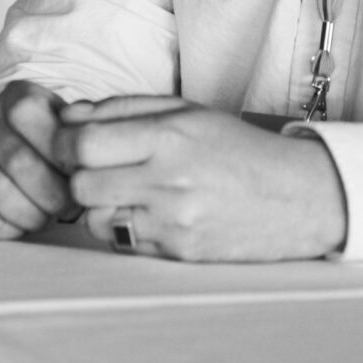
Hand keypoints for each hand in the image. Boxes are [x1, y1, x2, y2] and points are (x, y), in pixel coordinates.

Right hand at [0, 81, 75, 239]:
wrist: (3, 149)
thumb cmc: (47, 146)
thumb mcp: (68, 128)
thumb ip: (83, 135)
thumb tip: (94, 154)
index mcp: (16, 97)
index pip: (30, 118)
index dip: (59, 154)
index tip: (77, 175)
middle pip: (18, 161)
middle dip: (52, 195)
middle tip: (67, 207)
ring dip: (30, 213)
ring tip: (45, 216)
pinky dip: (8, 227)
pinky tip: (20, 222)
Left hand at [54, 97, 348, 261]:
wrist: (300, 197)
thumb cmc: (236, 148)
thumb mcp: (184, 111)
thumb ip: (121, 108)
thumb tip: (66, 116)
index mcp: (167, 138)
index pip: (81, 144)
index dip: (63, 144)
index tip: (69, 143)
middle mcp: (168, 182)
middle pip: (80, 185)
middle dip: (77, 176)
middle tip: (93, 170)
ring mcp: (175, 223)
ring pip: (96, 221)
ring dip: (98, 207)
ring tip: (122, 193)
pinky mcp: (181, 254)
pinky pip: (124, 244)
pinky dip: (123, 230)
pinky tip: (146, 214)